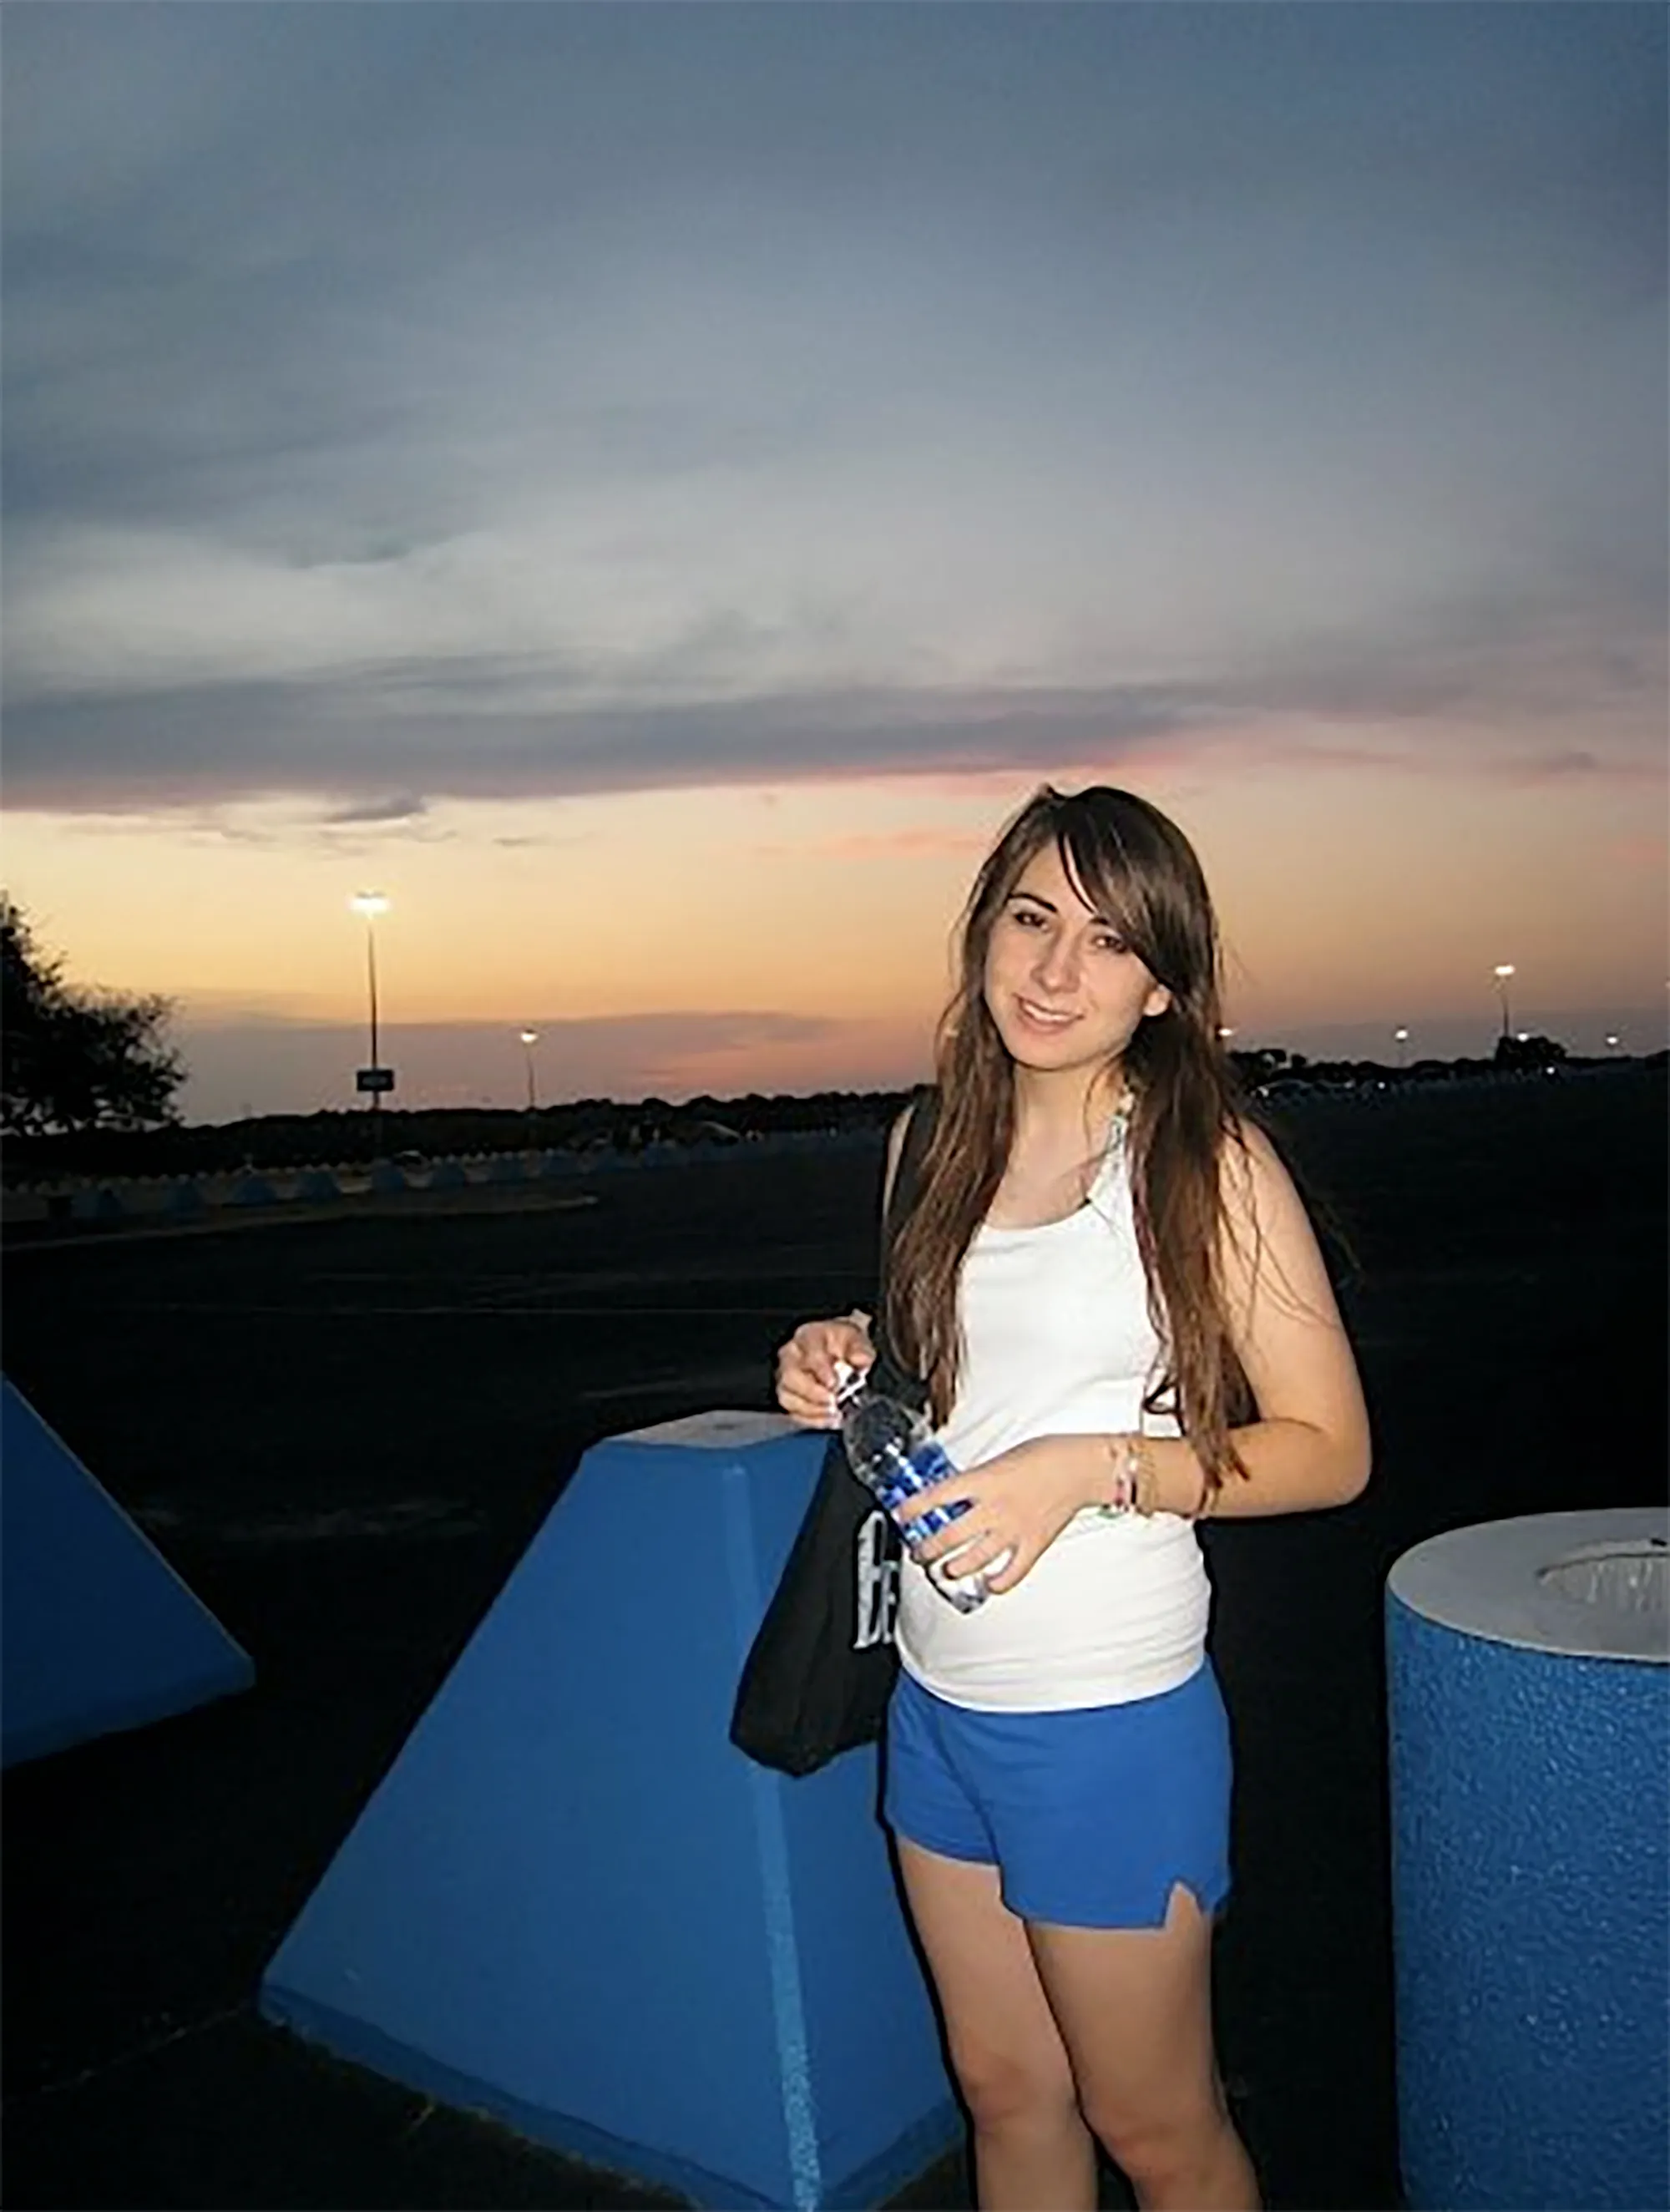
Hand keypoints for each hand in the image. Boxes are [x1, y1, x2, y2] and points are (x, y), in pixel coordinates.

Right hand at [775, 1312, 873, 1428]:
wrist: (840, 1352)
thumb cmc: (845, 1345)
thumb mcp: (858, 1340)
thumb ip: (861, 1349)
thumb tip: (860, 1360)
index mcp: (808, 1337)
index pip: (808, 1352)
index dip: (820, 1369)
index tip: (834, 1383)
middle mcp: (791, 1356)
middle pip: (790, 1376)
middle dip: (812, 1393)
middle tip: (833, 1402)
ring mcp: (786, 1377)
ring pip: (787, 1397)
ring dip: (812, 1409)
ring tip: (834, 1414)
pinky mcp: (789, 1396)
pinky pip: (792, 1412)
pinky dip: (811, 1419)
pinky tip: (830, 1420)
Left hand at [896, 1435, 1096, 1594]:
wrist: (1082, 1467)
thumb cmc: (1046, 1454)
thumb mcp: (1000, 1458)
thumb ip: (978, 1479)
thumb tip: (958, 1493)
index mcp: (984, 1481)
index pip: (937, 1497)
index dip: (914, 1508)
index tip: (902, 1514)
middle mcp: (994, 1508)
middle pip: (949, 1536)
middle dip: (927, 1548)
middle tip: (919, 1553)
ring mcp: (1013, 1530)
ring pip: (974, 1559)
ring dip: (954, 1568)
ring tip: (944, 1570)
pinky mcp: (1033, 1545)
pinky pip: (1011, 1573)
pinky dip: (997, 1583)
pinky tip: (988, 1583)